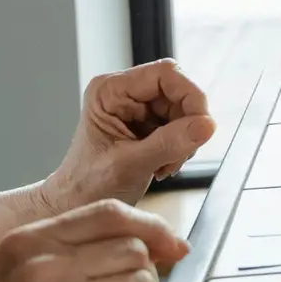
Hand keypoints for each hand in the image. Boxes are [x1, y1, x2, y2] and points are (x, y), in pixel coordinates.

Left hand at [42, 61, 214, 213]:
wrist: (73, 207)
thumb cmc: (86, 188)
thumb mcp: (130, 166)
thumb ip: (169, 144)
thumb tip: (207, 126)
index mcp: (109, 92)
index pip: (165, 74)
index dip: (190, 96)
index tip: (202, 125)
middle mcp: (123, 93)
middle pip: (178, 92)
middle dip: (187, 125)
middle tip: (179, 155)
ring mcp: (136, 107)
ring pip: (184, 109)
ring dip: (185, 139)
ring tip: (166, 164)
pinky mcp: (146, 122)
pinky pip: (181, 124)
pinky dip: (181, 146)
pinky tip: (164, 164)